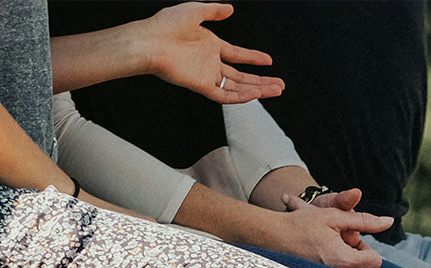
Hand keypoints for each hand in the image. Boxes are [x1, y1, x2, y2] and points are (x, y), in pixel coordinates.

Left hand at [145, 3, 283, 103]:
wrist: (151, 41)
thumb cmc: (167, 25)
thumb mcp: (195, 10)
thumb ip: (214, 11)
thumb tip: (230, 8)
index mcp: (210, 46)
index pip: (237, 56)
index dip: (253, 58)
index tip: (269, 61)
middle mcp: (210, 63)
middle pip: (241, 77)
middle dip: (261, 81)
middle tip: (279, 85)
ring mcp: (207, 76)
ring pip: (237, 88)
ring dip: (257, 90)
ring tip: (275, 91)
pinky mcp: (201, 86)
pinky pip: (224, 96)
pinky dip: (239, 97)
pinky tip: (254, 95)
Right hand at [274, 196, 391, 267]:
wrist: (273, 236)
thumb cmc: (303, 224)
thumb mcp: (336, 216)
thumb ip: (365, 220)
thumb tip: (389, 221)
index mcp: (342, 260)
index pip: (375, 262)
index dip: (368, 248)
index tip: (352, 239)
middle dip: (362, 262)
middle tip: (344, 247)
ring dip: (351, 267)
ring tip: (334, 252)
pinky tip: (326, 259)